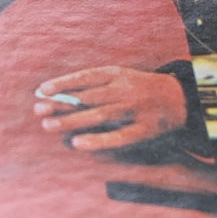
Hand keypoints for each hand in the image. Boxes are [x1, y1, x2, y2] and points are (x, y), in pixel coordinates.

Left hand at [34, 66, 187, 150]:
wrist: (177, 98)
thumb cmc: (136, 89)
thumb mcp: (117, 77)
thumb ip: (90, 85)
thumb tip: (54, 93)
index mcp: (116, 74)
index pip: (85, 77)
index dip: (63, 83)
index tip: (42, 90)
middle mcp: (124, 90)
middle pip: (88, 97)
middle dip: (62, 104)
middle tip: (39, 110)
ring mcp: (134, 110)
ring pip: (99, 116)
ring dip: (72, 121)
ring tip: (49, 126)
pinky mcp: (143, 130)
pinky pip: (118, 137)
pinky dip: (98, 140)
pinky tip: (78, 143)